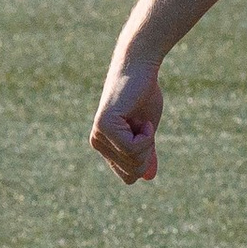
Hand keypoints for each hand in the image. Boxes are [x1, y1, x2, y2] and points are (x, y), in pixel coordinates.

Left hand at [90, 56, 163, 183]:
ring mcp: (99, 135)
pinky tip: (142, 120)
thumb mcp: (148, 132)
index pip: (129, 176)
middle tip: (145, 128)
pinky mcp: (105, 127)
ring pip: (133, 160)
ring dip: (147, 142)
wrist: (140, 70)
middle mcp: (98, 142)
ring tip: (142, 121)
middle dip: (148, 153)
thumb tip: (148, 178)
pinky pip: (132, 148)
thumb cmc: (144, 96)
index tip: (146, 135)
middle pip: (133, 172)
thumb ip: (146, 154)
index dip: (145, 161)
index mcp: (106, 146)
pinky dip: (146, 137)